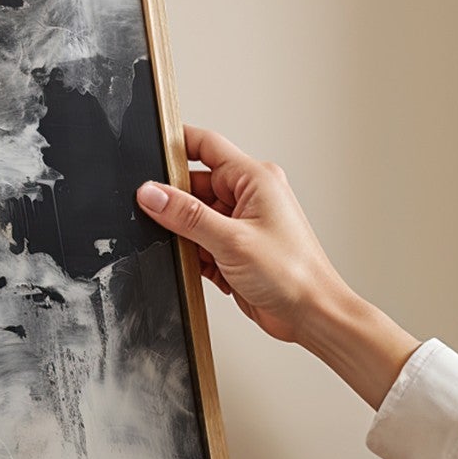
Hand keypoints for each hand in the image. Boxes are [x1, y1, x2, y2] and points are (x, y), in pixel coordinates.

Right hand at [138, 126, 418, 407]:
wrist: (310, 314)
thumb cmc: (292, 273)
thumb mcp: (230, 239)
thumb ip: (186, 215)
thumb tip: (151, 194)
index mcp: (255, 179)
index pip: (206, 145)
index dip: (175, 145)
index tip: (147, 154)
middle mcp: (248, 197)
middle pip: (194, 186)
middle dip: (177, 206)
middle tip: (165, 222)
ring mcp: (241, 223)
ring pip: (194, 218)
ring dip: (188, 237)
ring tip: (199, 253)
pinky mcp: (234, 248)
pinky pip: (200, 242)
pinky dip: (196, 256)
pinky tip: (207, 269)